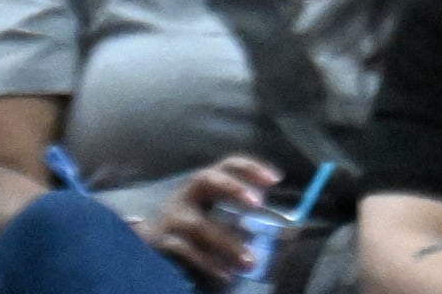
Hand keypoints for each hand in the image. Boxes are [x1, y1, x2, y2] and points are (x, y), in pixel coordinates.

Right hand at [145, 158, 281, 282]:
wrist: (149, 250)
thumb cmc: (192, 234)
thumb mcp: (216, 221)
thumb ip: (246, 222)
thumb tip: (291, 232)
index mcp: (202, 187)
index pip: (226, 166)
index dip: (250, 169)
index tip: (275, 179)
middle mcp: (186, 196)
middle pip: (206, 179)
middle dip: (232, 187)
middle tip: (257, 204)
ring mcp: (173, 219)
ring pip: (200, 225)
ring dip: (227, 242)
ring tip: (250, 261)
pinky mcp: (164, 242)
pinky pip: (187, 251)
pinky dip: (208, 264)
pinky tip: (225, 275)